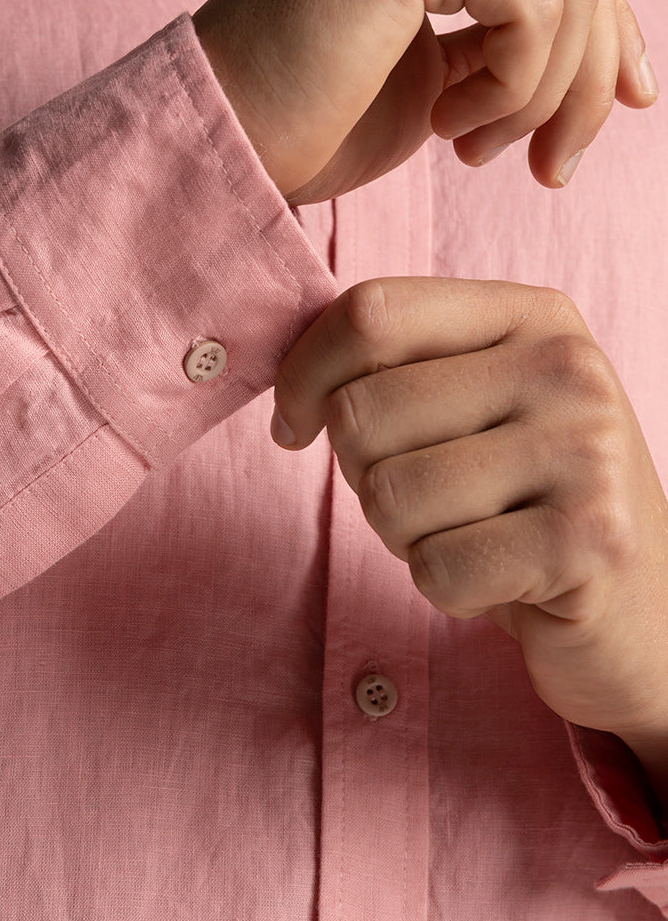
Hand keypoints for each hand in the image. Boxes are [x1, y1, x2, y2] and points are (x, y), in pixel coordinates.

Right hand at [193, 0, 655, 203]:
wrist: (214, 140)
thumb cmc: (302, 121)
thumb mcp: (432, 72)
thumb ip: (502, 37)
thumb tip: (609, 51)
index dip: (608, 33)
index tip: (618, 109)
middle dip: (588, 78)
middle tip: (551, 165)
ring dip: (543, 94)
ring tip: (474, 146)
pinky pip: (538, 7)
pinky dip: (517, 85)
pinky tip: (448, 126)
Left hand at [270, 277, 667, 759]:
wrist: (647, 609)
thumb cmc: (527, 500)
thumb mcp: (475, 405)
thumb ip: (393, 370)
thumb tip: (288, 394)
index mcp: (532, 315)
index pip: (371, 311)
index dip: (304, 373)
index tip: (296, 423)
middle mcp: (568, 367)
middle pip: (364, 410)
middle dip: (361, 475)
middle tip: (425, 501)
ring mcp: (588, 452)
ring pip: (389, 495)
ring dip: (405, 539)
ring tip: (470, 536)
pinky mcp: (590, 542)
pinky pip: (437, 569)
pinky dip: (448, 591)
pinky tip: (502, 579)